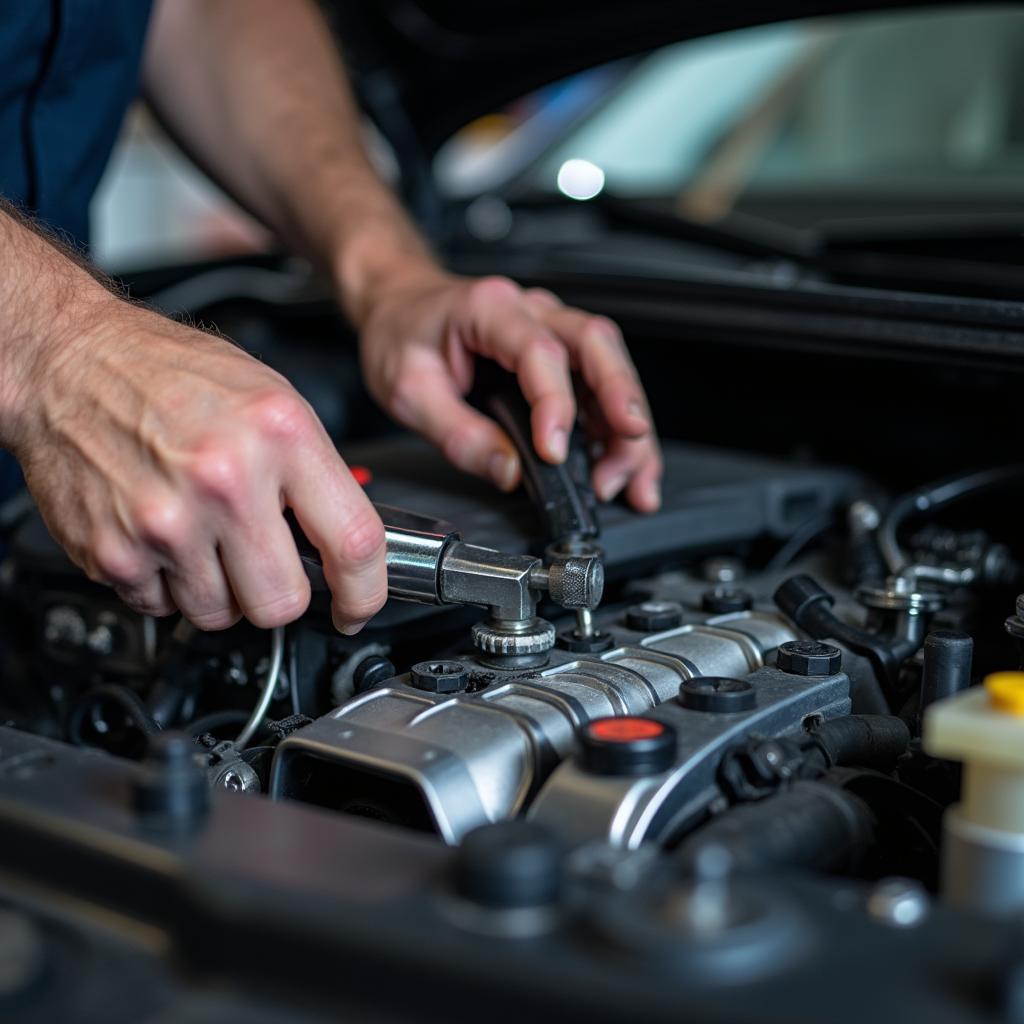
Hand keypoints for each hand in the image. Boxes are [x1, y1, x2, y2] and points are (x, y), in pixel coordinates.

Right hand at [10, 299, 385, 633]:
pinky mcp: (114, 552)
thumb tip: (343, 542)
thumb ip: (314, 474)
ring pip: (221, 615)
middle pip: (282, 602)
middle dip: (279, 593)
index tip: (357, 606)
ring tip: (205, 534)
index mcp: (279, 435)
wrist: (71, 362)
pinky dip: (167, 585)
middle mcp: (225, 480)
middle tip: (264, 560)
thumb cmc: (171, 375)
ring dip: (220, 590)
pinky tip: (165, 536)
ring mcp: (166, 522)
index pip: (354, 543)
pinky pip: (162, 608)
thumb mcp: (273, 399)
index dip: (364, 592)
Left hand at [358, 272, 661, 510]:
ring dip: (628, 422)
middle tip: (628, 446)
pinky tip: (628, 464)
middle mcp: (530, 309)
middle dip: (621, 399)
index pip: (538, 351)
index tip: (554, 452)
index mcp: (488, 309)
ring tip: (629, 477)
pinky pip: (602, 383)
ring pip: (611, 363)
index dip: (555, 404)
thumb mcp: (407, 391)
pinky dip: (619, 426)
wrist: (398, 304)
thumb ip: (458, 434)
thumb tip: (508, 471)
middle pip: (596, 343)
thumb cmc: (401, 334)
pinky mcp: (560, 354)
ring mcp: (551, 327)